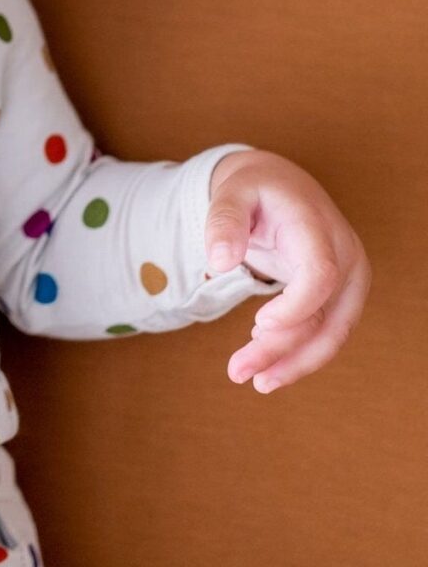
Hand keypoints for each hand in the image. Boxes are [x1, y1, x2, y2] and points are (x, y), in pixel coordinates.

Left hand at [206, 148, 369, 393]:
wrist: (281, 186)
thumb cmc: (255, 188)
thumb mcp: (232, 192)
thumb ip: (223, 221)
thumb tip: (219, 261)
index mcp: (318, 228)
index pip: (321, 275)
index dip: (296, 307)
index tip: (258, 325)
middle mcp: (345, 257)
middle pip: (326, 316)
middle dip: (285, 351)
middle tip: (238, 372)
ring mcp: (348, 280)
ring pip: (331, 334)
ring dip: (293, 363)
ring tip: (253, 380)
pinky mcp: (340, 296)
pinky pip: (326, 332)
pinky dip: (299, 353)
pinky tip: (268, 368)